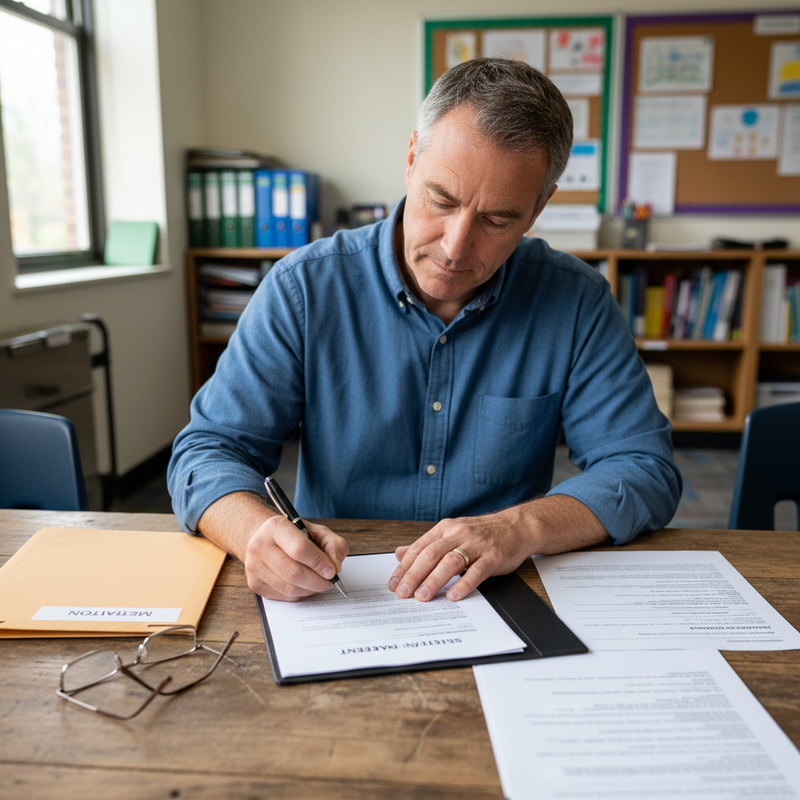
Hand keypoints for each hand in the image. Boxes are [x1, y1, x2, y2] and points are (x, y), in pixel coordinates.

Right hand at [244, 515, 348, 600]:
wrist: (264, 538)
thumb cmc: (293, 535)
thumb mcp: (316, 531)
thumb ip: (333, 543)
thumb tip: (335, 565)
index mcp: (275, 526)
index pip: (299, 549)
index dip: (319, 562)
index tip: (332, 570)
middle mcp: (259, 546)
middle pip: (294, 573)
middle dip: (317, 581)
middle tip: (329, 581)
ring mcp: (254, 566)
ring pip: (289, 588)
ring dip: (310, 590)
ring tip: (319, 583)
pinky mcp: (254, 584)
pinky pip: (283, 596)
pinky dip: (300, 594)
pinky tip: (306, 586)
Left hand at [387, 506, 531, 602]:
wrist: (517, 526)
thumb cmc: (482, 533)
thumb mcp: (451, 533)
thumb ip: (427, 545)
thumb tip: (399, 553)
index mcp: (445, 529)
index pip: (419, 548)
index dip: (404, 567)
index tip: (394, 584)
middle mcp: (458, 534)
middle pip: (431, 555)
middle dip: (414, 575)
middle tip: (403, 593)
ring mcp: (477, 545)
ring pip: (451, 562)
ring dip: (434, 580)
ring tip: (422, 596)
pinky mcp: (493, 556)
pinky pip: (477, 571)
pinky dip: (464, 584)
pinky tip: (454, 595)